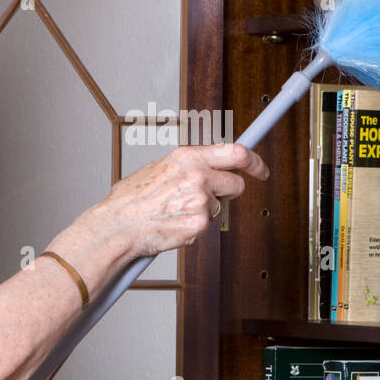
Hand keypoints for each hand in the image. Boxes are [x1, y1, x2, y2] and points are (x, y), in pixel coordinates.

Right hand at [98, 143, 268, 257]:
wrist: (118, 225)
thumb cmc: (131, 200)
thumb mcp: (159, 168)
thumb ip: (187, 165)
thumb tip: (209, 167)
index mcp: (186, 156)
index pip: (236, 152)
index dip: (254, 161)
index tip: (261, 169)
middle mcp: (197, 175)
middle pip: (236, 183)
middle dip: (229, 192)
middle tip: (213, 197)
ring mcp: (200, 200)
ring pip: (219, 207)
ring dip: (204, 211)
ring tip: (176, 211)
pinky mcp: (200, 223)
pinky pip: (207, 225)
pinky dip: (194, 226)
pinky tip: (174, 223)